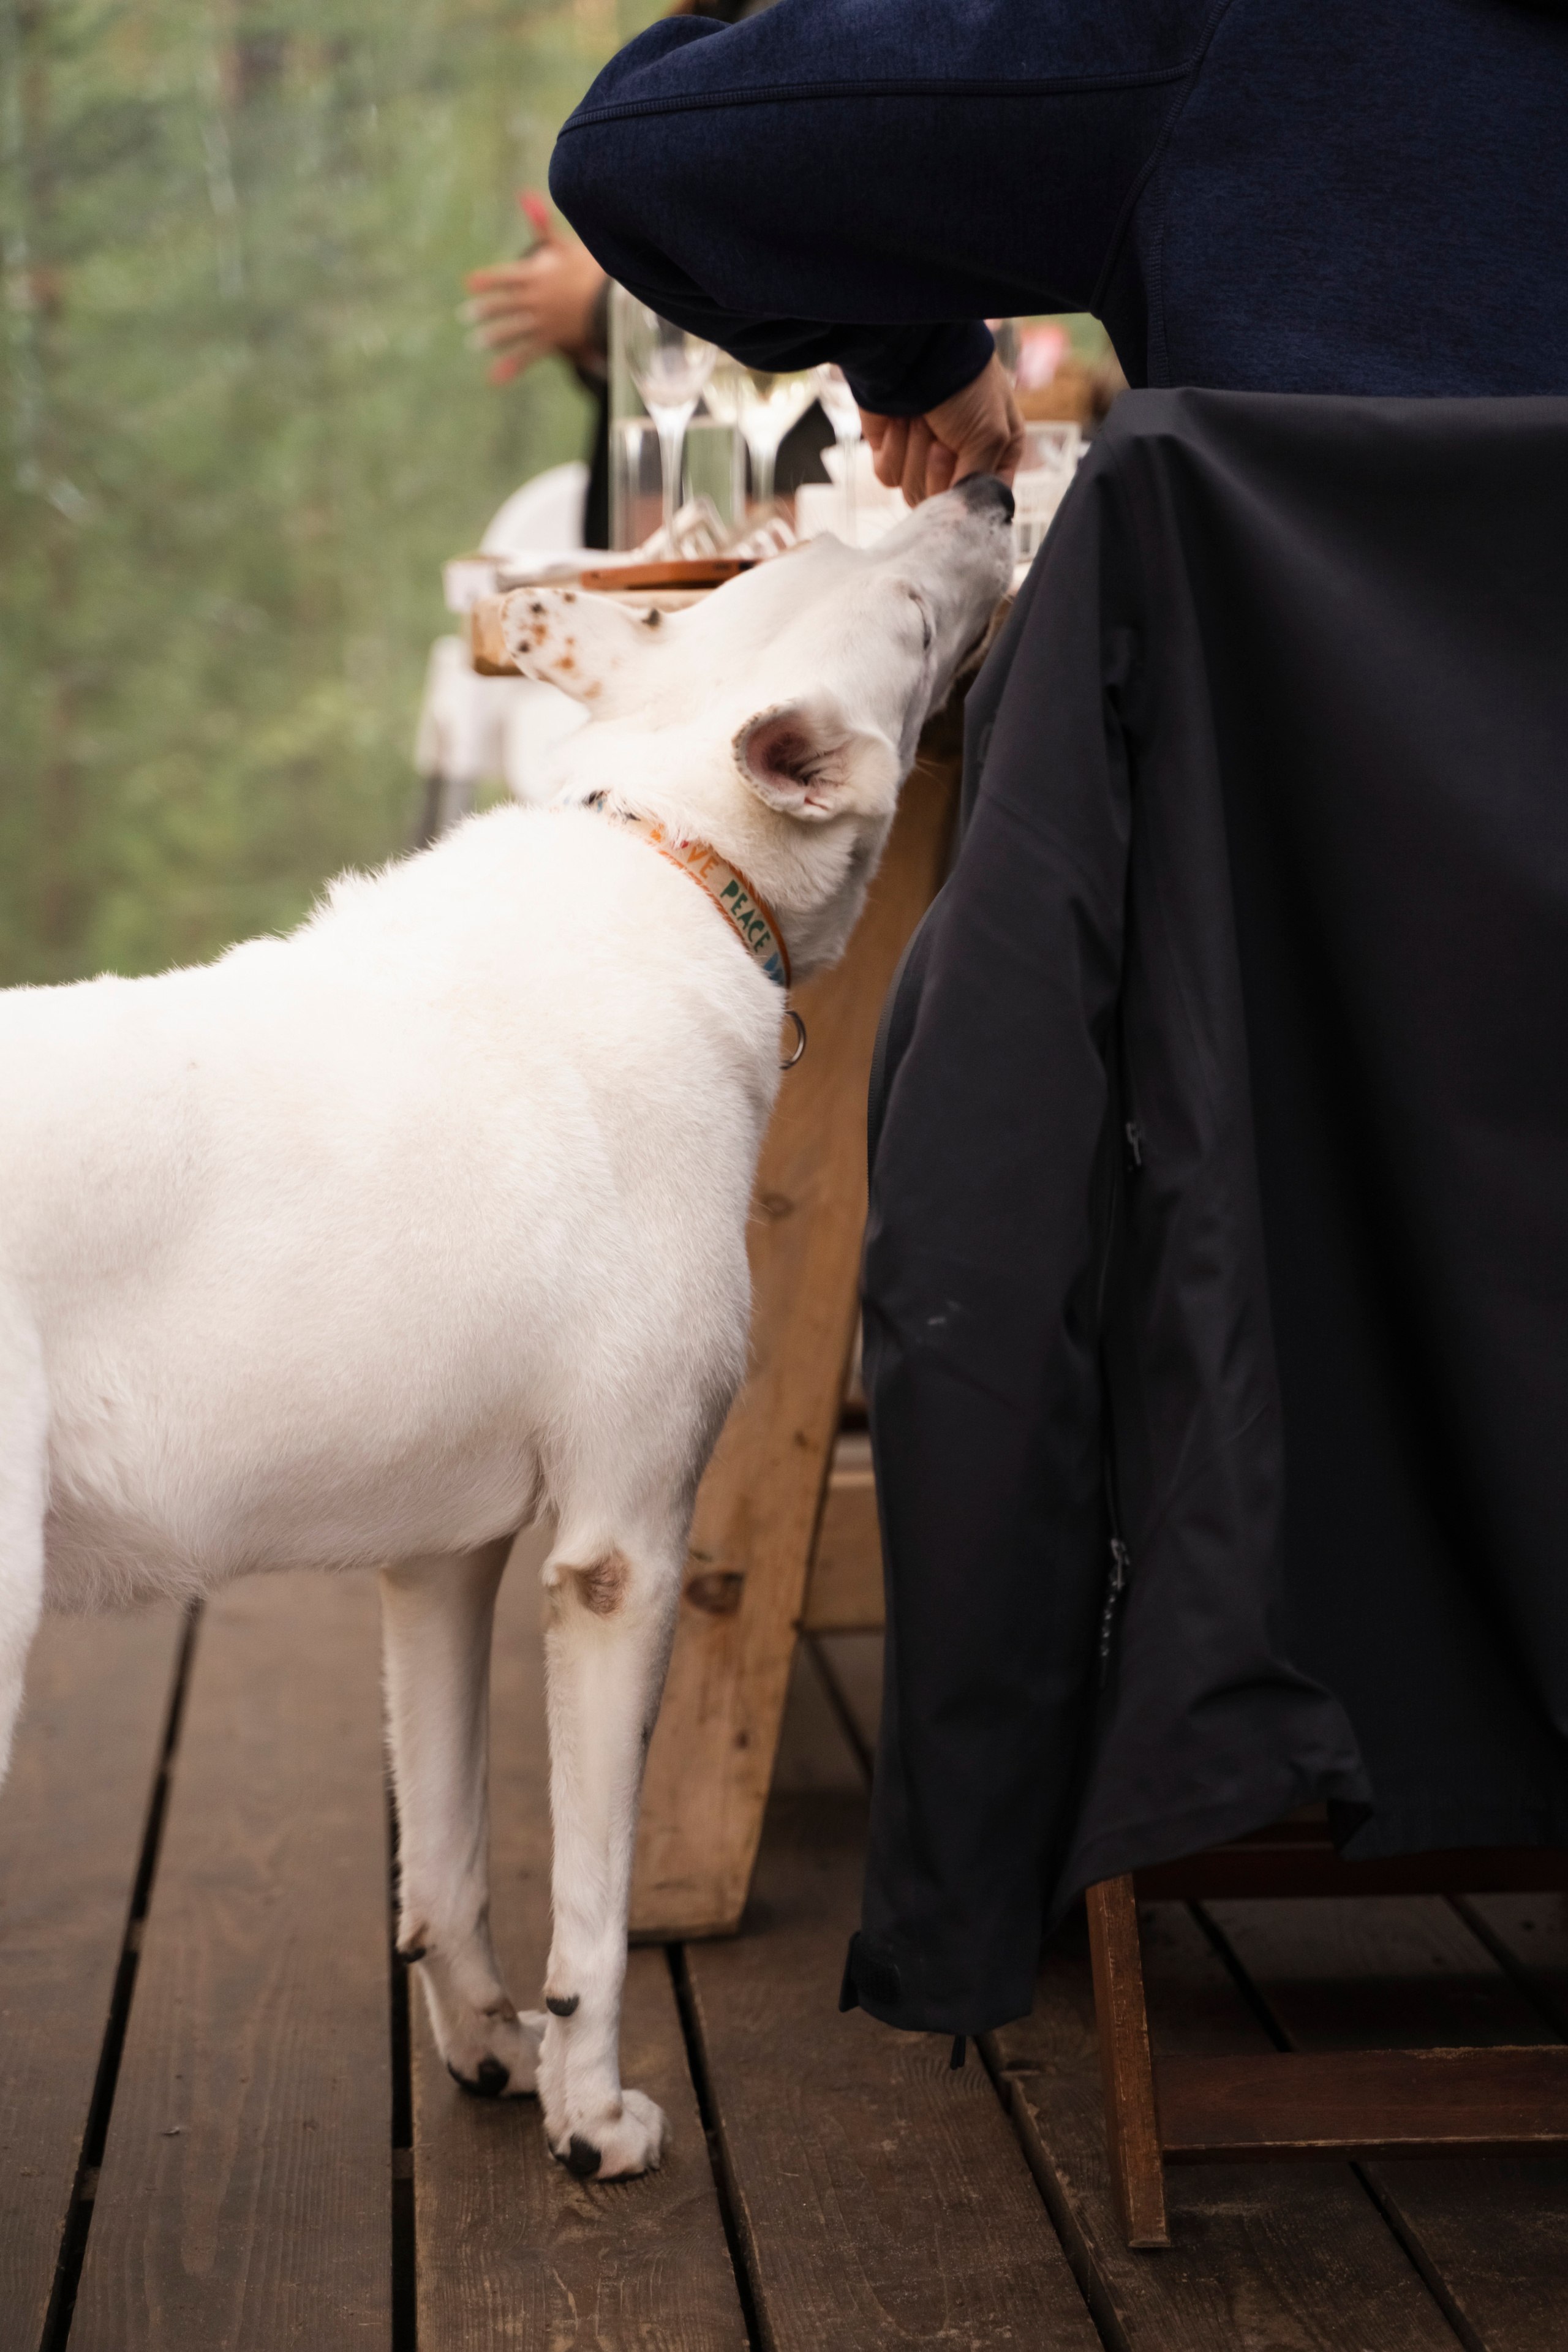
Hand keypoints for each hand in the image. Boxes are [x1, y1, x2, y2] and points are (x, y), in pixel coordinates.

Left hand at [464, 196, 607, 384]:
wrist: (615, 299)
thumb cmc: (591, 267)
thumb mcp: (565, 244)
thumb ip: (542, 224)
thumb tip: (524, 194)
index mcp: (536, 275)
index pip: (505, 277)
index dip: (488, 280)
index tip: (470, 284)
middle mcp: (536, 300)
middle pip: (505, 306)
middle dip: (486, 310)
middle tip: (466, 316)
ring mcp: (543, 321)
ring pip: (512, 330)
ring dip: (494, 337)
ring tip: (477, 342)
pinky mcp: (553, 340)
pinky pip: (529, 354)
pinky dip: (511, 366)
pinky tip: (494, 378)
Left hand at [860, 354, 1024, 506]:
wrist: (913, 351)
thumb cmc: (963, 384)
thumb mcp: (991, 434)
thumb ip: (979, 483)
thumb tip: (961, 517)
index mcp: (997, 453)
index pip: (985, 501)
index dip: (970, 498)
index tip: (964, 480)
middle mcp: (962, 458)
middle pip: (945, 504)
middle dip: (939, 470)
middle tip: (940, 436)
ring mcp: (924, 456)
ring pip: (914, 492)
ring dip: (915, 454)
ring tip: (920, 420)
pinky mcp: (893, 450)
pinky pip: (889, 477)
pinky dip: (893, 450)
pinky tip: (898, 423)